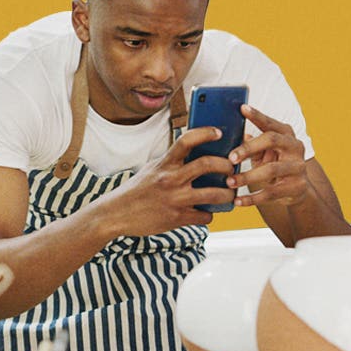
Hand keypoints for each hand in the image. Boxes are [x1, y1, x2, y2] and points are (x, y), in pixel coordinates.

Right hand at [94, 126, 235, 235]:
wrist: (116, 214)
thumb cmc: (138, 190)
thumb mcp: (153, 169)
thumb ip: (172, 162)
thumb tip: (198, 154)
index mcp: (165, 163)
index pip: (187, 140)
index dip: (205, 133)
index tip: (220, 133)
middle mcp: (170, 179)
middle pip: (207, 164)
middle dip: (226, 165)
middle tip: (233, 168)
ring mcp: (174, 199)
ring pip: (213, 194)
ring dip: (228, 194)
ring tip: (231, 194)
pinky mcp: (176, 218)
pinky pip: (203, 216)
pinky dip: (210, 215)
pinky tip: (208, 213)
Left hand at [226, 105, 310, 207]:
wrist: (297, 190)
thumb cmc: (273, 164)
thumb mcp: (263, 153)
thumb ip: (249, 144)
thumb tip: (228, 134)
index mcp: (286, 134)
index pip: (270, 123)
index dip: (257, 116)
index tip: (242, 108)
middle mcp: (295, 146)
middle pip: (272, 141)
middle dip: (249, 148)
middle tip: (230, 158)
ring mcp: (298, 167)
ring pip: (271, 170)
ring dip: (247, 176)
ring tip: (229, 182)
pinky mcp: (297, 187)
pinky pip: (271, 193)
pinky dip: (252, 198)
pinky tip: (238, 201)